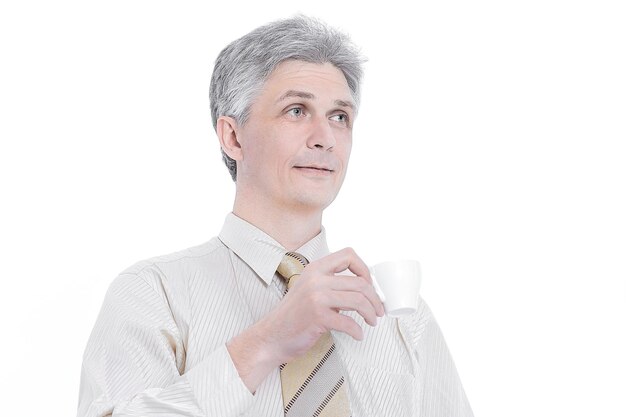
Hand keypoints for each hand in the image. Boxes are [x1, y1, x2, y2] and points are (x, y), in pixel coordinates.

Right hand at [227, 247, 383, 391]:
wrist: (272, 336)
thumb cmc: (293, 316)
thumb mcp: (309, 289)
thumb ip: (330, 284)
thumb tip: (363, 287)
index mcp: (315, 269)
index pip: (348, 255)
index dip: (365, 269)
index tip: (370, 285)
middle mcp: (316, 279)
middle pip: (359, 282)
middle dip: (374, 299)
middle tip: (378, 310)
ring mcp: (316, 297)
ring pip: (358, 299)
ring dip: (370, 313)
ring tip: (372, 321)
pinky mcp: (318, 316)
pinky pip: (349, 322)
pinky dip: (358, 331)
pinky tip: (357, 335)